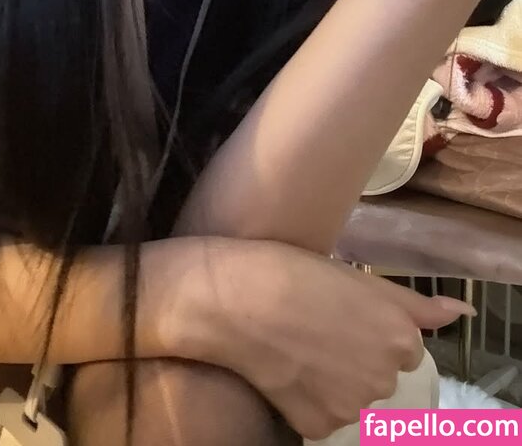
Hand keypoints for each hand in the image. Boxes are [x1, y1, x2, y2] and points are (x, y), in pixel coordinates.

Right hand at [180, 240, 471, 441]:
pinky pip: (322, 415)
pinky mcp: (318, 426)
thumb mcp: (359, 278)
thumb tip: (463, 312)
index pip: (401, 344)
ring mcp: (351, 406)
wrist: (234, 299)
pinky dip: (306, 399)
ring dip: (332, 378)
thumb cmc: (293, 272)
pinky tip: (285, 368)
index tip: (338, 309)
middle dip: (354, 354)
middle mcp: (384, 379)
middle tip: (314, 323)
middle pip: (379, 372)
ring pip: (351, 396)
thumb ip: (416, 305)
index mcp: (400, 338)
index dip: (368, 326)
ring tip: (296, 344)